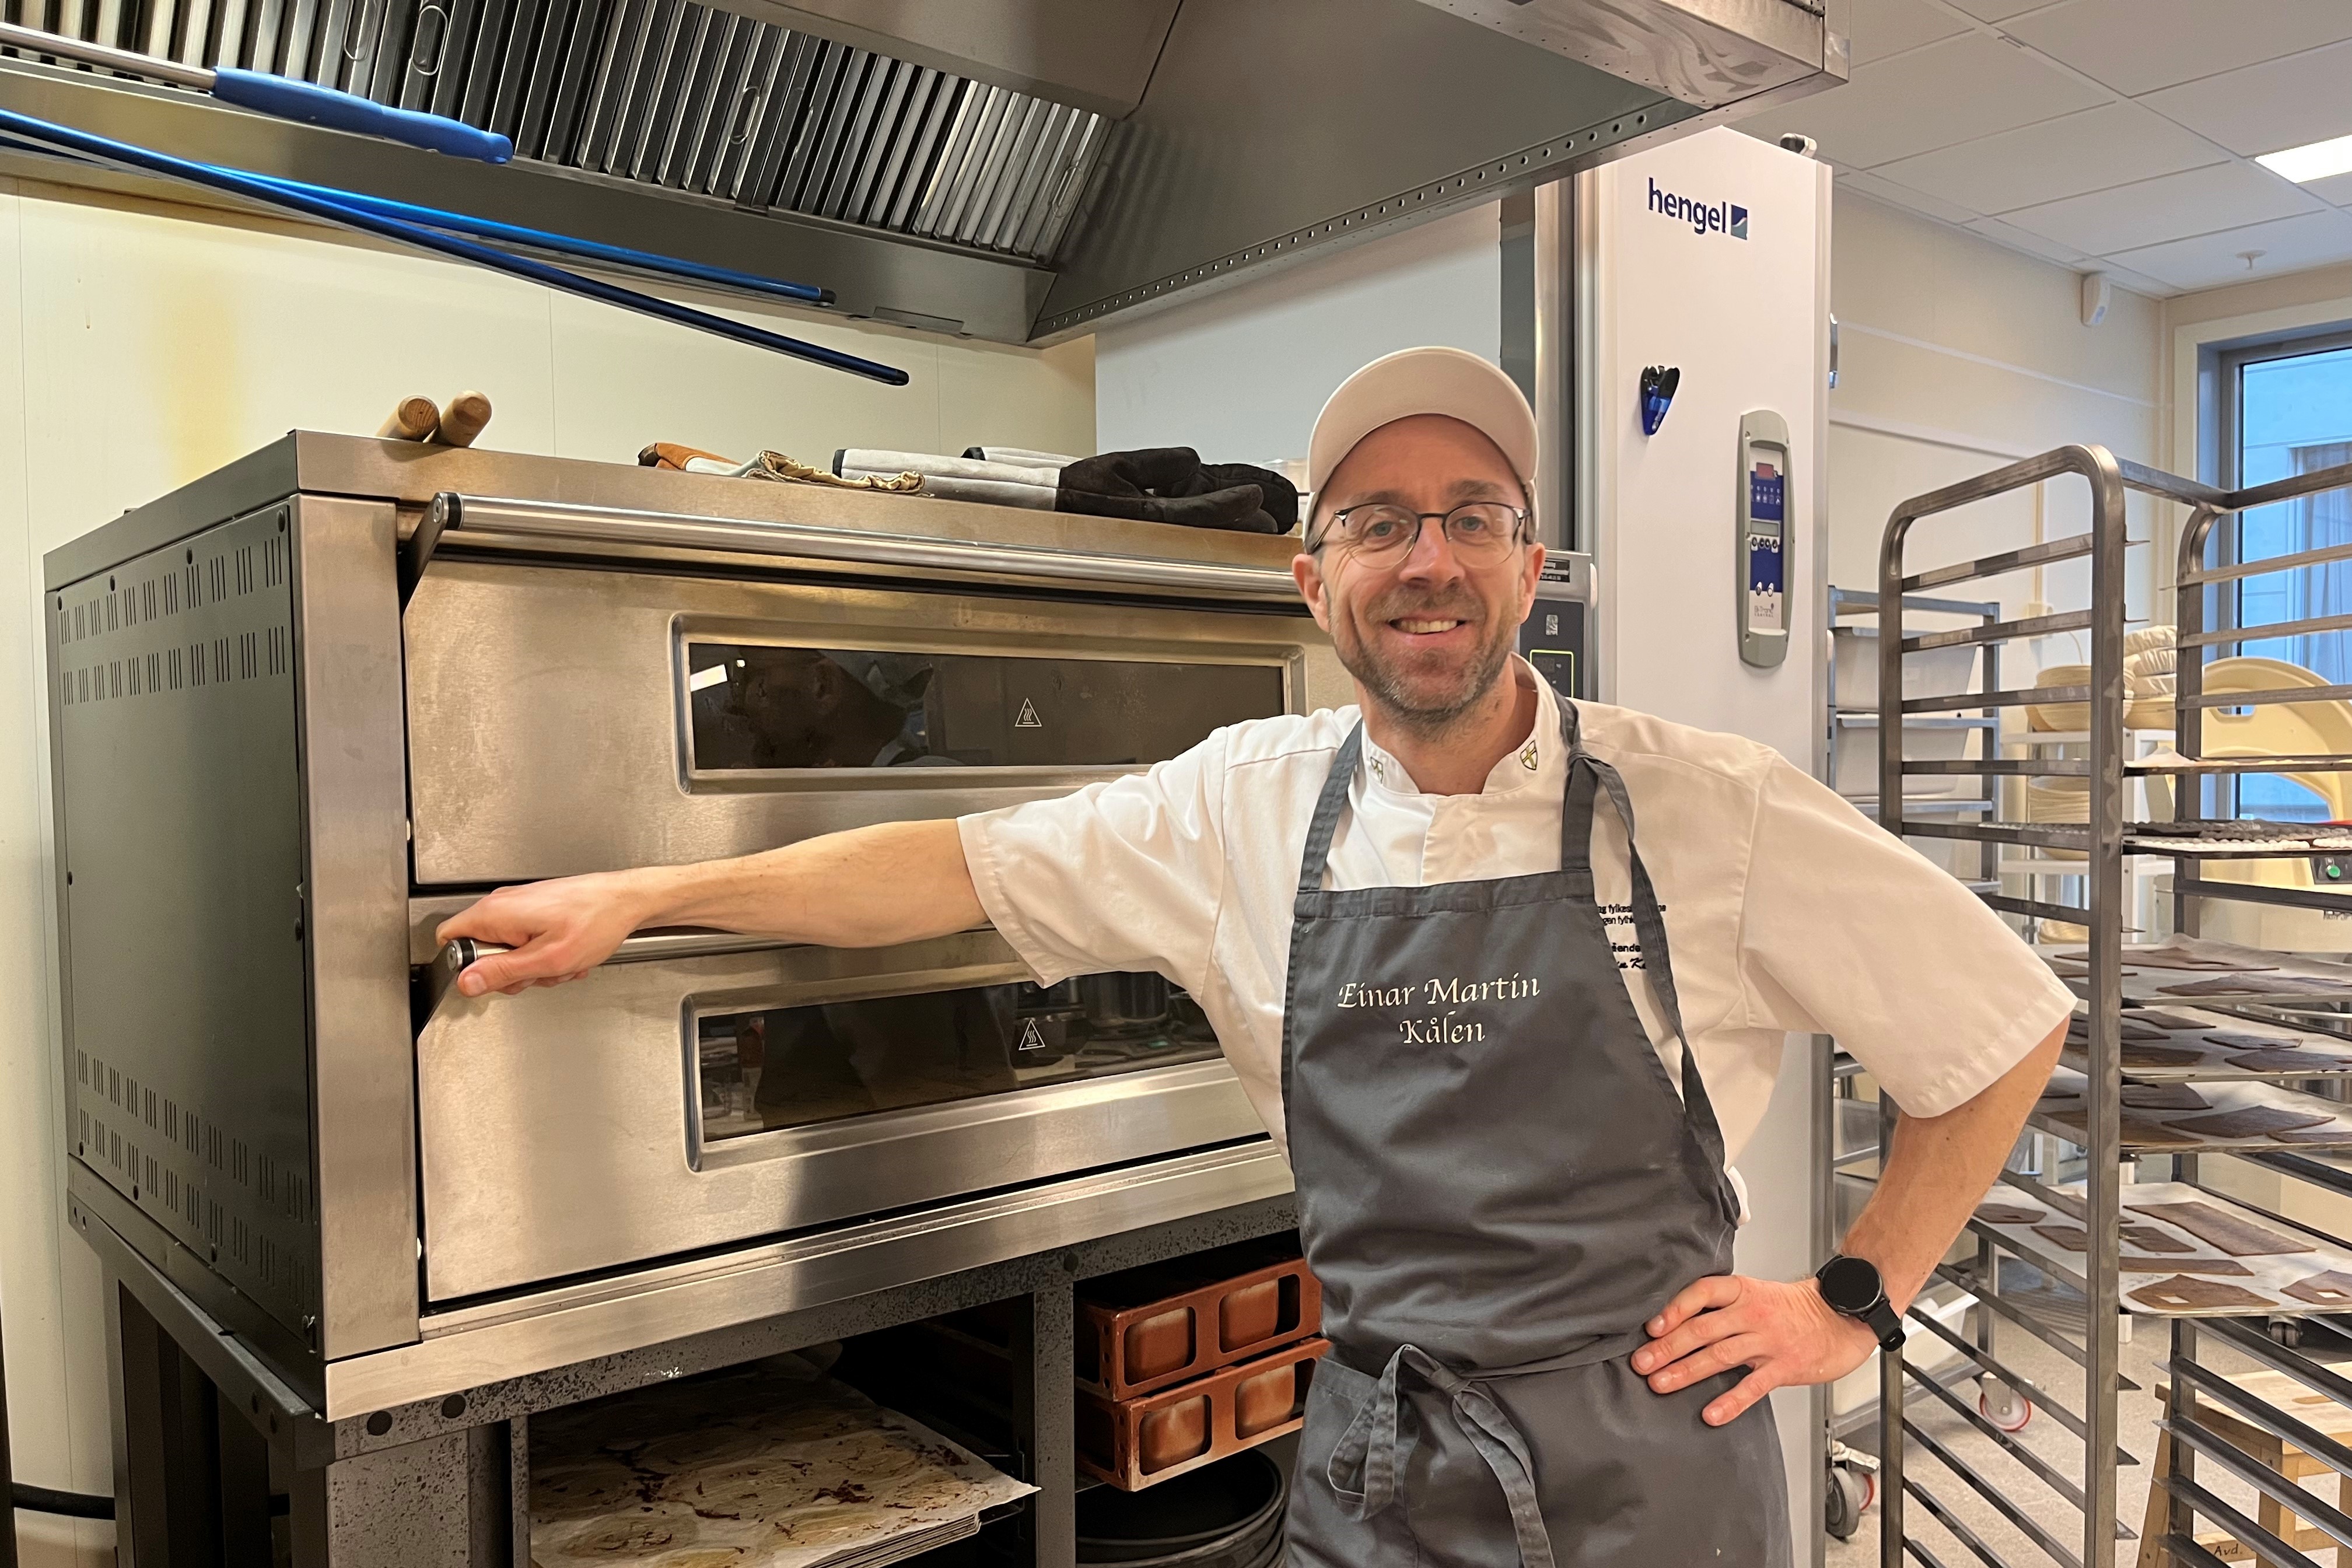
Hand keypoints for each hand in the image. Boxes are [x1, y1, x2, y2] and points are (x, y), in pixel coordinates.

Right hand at [434, 870, 654, 995]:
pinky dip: (546, 955)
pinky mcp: (535, 912)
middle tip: (539, 971)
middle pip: (481, 953)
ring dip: (535, 967)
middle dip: (511, 972)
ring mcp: (519, 908)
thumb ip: (501, 972)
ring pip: (508, 952)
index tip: (496, 977)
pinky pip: (527, 943)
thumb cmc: (596, 922)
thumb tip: (465, 983)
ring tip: (561, 962)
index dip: (466, 967)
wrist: (627, 901)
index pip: (449, 941)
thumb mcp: (546, 959)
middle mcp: (502, 905)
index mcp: (495, 913)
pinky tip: (568, 954)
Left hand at [1629, 1275, 1878, 1425]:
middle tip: (1642, 1363)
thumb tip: (1677, 1323)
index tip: (1652, 1327)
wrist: (1842, 1318)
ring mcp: (1769, 1341)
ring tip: (1661, 1384)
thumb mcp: (1757, 1295)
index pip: (1702, 1292)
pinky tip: (1711, 1413)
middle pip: (1703, 1328)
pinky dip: (1730, 1401)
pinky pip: (1753, 1386)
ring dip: (1686, 1371)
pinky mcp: (1785, 1367)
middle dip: (1668, 1347)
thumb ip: (1722, 1307)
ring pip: (1720, 1355)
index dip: (1675, 1308)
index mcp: (1743, 1291)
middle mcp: (1753, 1313)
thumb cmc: (1794, 1309)